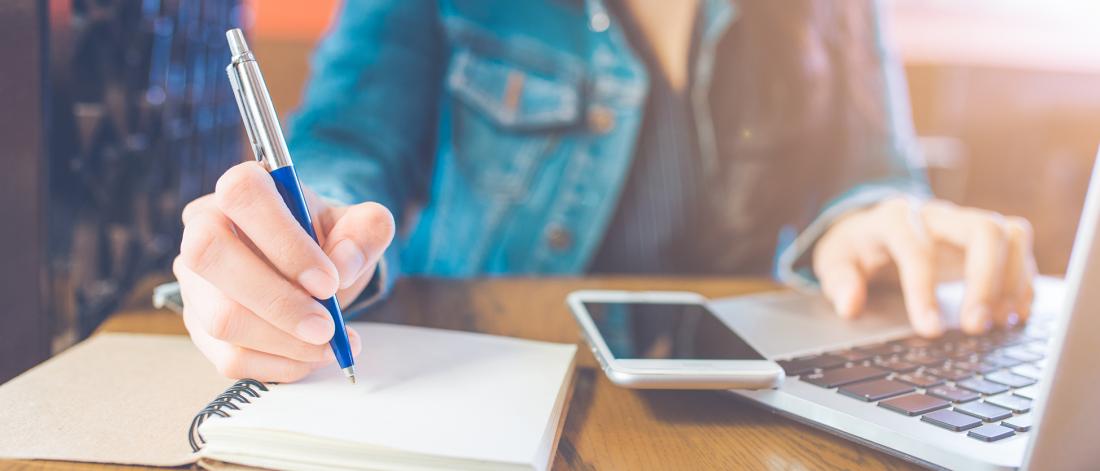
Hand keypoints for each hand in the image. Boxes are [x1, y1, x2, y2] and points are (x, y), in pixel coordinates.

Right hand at [174, 161, 394, 381]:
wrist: (313, 271)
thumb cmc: (327, 241)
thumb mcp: (359, 227)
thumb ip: (365, 232)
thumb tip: (341, 267)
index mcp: (242, 187)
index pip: (243, 196)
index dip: (283, 242)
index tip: (328, 282)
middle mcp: (204, 227)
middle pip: (211, 256)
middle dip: (277, 302)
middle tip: (327, 327)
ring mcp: (195, 281)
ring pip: (220, 317)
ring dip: (284, 340)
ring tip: (329, 343)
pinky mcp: (200, 325)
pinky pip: (229, 356)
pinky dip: (278, 364)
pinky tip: (310, 355)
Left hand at [813, 197, 1035, 336]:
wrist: (870, 227)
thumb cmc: (855, 248)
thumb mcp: (833, 261)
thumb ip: (839, 281)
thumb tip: (850, 305)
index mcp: (894, 218)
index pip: (916, 249)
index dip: (924, 291)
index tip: (930, 330)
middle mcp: (936, 214)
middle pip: (981, 230)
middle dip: (986, 281)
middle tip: (975, 327)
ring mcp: (964, 222)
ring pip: (1009, 234)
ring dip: (1012, 281)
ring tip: (999, 322)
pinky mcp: (985, 238)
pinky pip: (1018, 247)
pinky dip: (1024, 281)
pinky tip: (1014, 314)